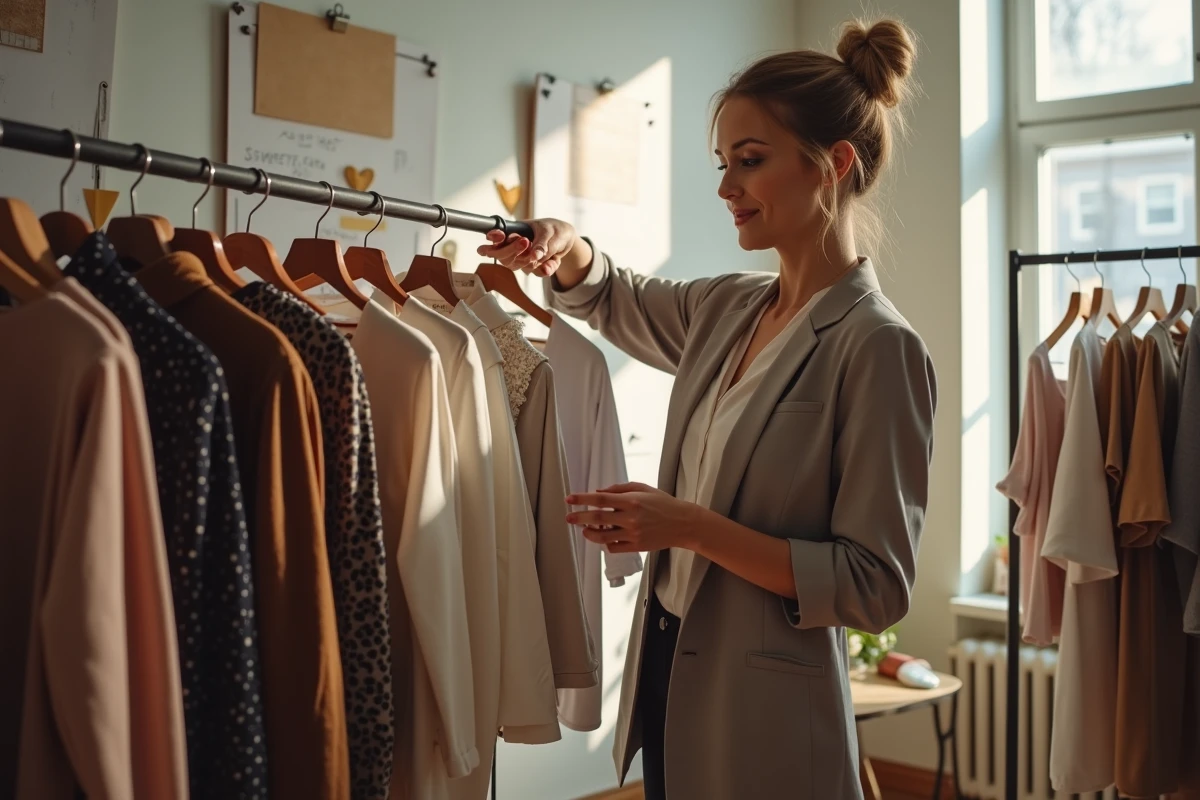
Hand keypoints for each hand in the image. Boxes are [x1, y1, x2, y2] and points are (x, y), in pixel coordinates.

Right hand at [476, 218, 580, 277]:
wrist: (566, 240)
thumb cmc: (554, 230)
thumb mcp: (550, 232)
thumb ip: (542, 244)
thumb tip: (534, 256)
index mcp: (515, 232)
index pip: (497, 237)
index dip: (494, 238)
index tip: (499, 235)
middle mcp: (514, 246)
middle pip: (503, 256)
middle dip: (513, 250)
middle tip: (525, 242)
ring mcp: (522, 258)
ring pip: (518, 266)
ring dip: (532, 262)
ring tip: (546, 252)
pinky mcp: (532, 267)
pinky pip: (536, 273)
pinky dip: (546, 268)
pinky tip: (553, 261)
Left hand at [566, 482, 705, 553]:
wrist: (683, 523)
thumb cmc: (662, 503)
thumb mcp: (643, 488)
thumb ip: (619, 489)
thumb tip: (598, 492)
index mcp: (631, 501)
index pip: (600, 499)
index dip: (582, 499)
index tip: (569, 500)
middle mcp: (630, 518)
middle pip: (597, 518)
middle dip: (579, 518)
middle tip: (569, 518)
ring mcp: (633, 534)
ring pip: (602, 536)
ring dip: (589, 533)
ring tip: (585, 530)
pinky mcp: (636, 547)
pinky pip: (613, 547)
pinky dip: (605, 543)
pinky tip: (605, 537)